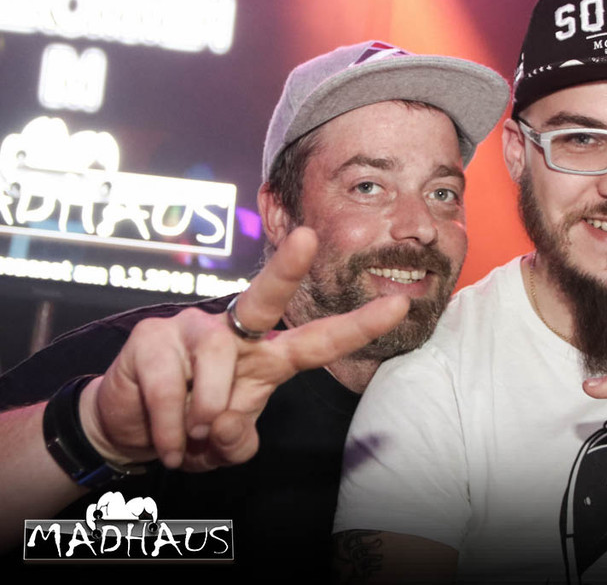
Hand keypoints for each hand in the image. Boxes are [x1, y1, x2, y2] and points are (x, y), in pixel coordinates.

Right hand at [78, 226, 408, 471]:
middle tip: (307, 237)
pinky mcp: (151, 338)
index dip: (359, 326)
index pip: (318, 341)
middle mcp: (235, 333)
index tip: (399, 305)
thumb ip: (237, 438)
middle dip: (287, 267)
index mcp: (266, 356)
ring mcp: (192, 329)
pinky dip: (169, 428)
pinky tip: (168, 440)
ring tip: (193, 436)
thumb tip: (225, 423)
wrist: (130, 428)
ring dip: (205, 411)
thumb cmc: (194, 427)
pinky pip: (169, 387)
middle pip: (265, 297)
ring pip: (214, 363)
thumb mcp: (226, 446)